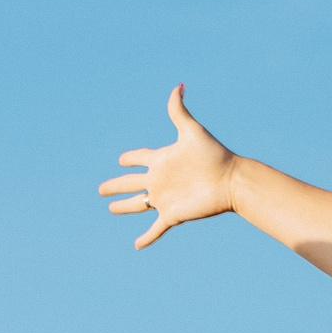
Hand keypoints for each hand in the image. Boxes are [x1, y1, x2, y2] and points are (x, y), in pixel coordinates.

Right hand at [99, 84, 238, 248]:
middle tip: (101, 189)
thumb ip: (179, 111)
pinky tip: (137, 246)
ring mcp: (165, 198)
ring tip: (110, 209)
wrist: (230, 180)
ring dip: (124, 207)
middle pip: (132, 183)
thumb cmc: (213, 155)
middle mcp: (160, 179)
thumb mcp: (192, 132)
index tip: (121, 159)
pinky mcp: (172, 214)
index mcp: (162, 160)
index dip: (130, 157)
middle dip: (116, 185)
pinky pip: (155, 229)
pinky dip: (146, 238)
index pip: (141, 157)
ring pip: (138, 205)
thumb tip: (178, 86)